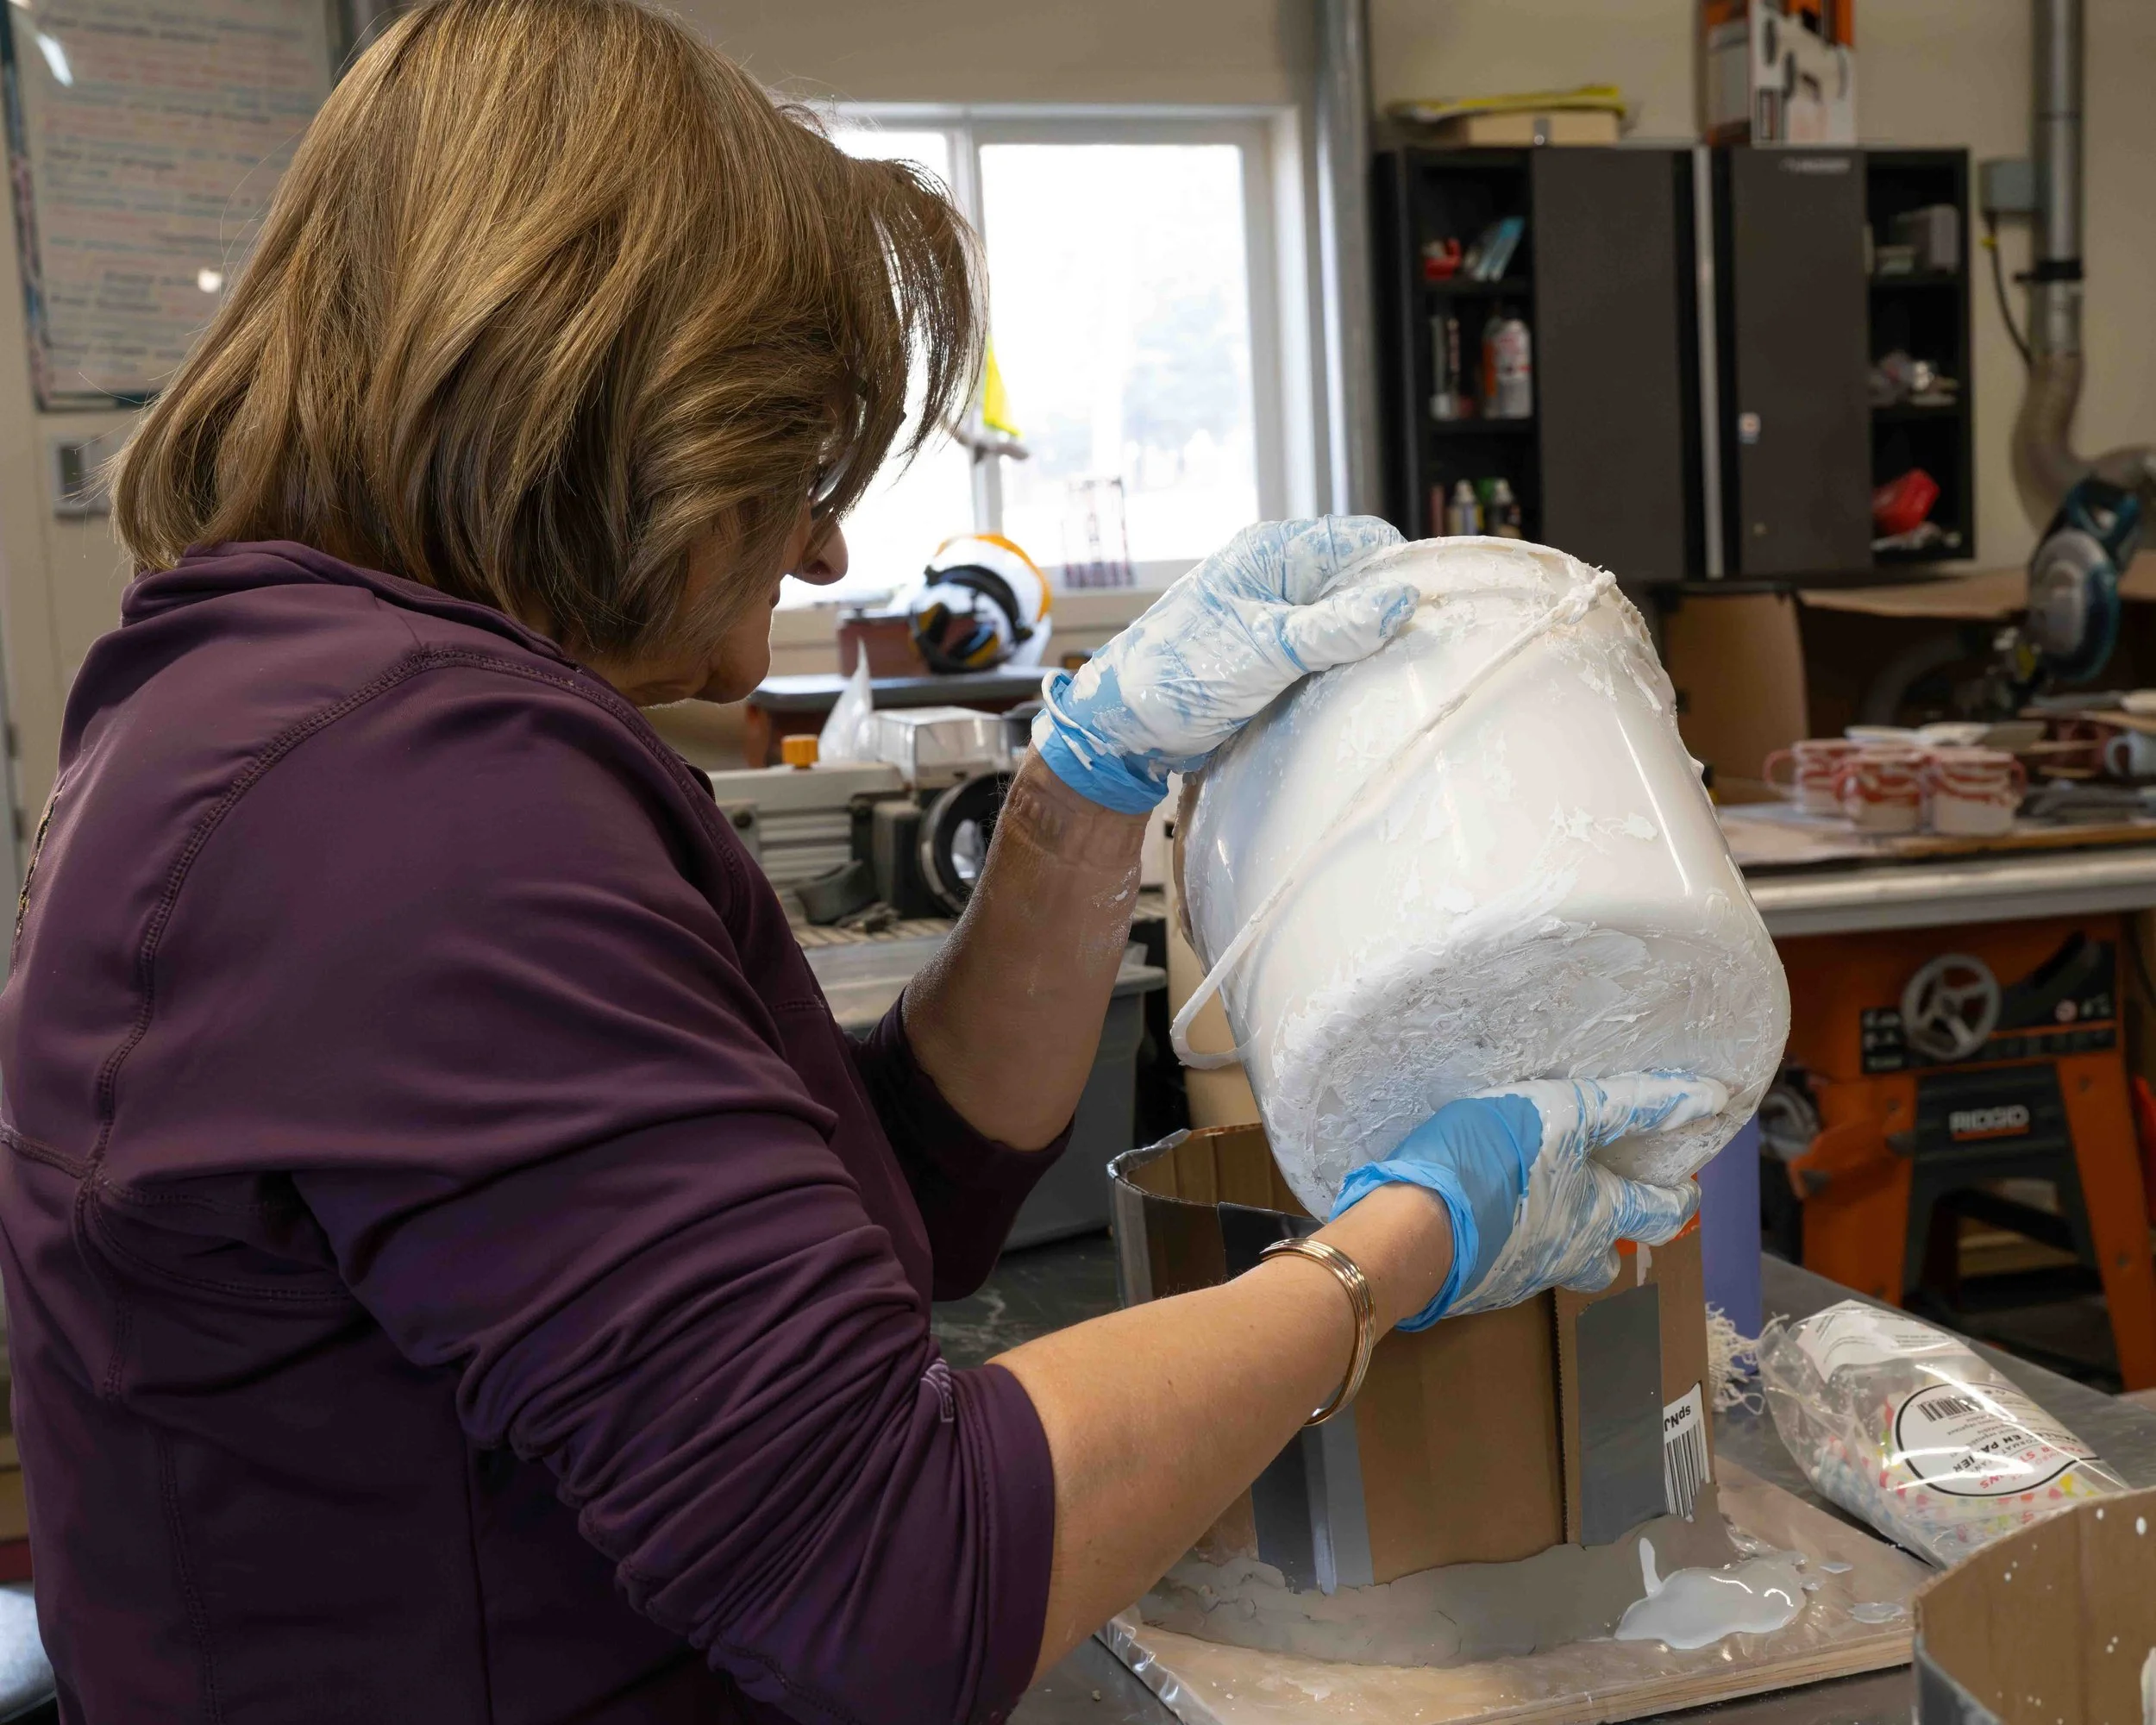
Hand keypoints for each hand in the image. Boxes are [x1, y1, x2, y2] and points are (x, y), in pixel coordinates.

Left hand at [1030, 515, 1415, 811]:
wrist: (1122, 729)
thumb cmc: (1175, 678)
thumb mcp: (1264, 652)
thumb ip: (1333, 628)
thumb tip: (1402, 600)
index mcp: (1272, 553)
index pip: (1362, 540)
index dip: (1398, 570)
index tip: (1426, 612)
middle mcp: (1277, 575)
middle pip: (1360, 580)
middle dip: (1387, 611)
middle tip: (1414, 651)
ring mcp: (1276, 614)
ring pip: (1346, 617)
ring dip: (1367, 642)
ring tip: (1388, 672)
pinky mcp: (1273, 653)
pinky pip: (1325, 649)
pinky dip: (1344, 665)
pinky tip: (1356, 687)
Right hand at [1329, 1073, 1728, 1327]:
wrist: (1409, 1228)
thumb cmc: (1490, 1161)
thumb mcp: (1560, 1112)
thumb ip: (1626, 1105)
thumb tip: (1708, 1098)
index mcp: (1597, 1214)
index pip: (1659, 1210)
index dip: (1680, 1194)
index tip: (1691, 1183)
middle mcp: (1568, 1254)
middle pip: (1612, 1260)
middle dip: (1625, 1239)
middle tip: (1622, 1210)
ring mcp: (1520, 1276)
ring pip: (1558, 1267)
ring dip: (1565, 1247)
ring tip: (1545, 1216)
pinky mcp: (1475, 1285)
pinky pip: (1507, 1267)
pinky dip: (1508, 1245)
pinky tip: (1483, 1222)